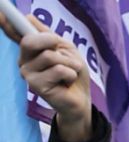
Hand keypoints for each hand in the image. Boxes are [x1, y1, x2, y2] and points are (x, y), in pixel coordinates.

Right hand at [0, 14, 91, 141]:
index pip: (14, 32)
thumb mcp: (65, 49)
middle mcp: (24, 60)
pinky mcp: (36, 86)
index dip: (5, 21)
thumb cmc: (73, 72)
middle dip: (51, 41)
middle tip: (62, 48)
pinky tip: (67, 82)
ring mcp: (28, 74)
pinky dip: (70, 73)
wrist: (81, 98)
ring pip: (49, 56)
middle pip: (30, 41)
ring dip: (69, 62)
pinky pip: (58, 70)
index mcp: (30, 50)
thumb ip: (48, 35)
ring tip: (70, 71)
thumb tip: (27, 16)